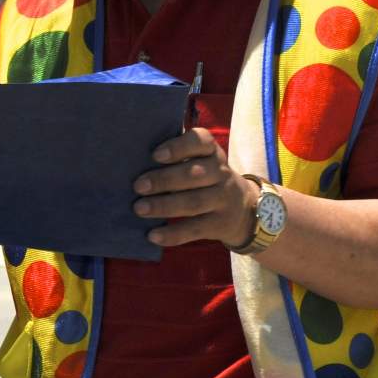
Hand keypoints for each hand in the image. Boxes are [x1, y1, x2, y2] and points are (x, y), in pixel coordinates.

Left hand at [132, 128, 257, 248]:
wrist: (243, 208)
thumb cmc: (206, 177)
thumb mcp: (201, 160)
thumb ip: (177, 155)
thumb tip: (135, 157)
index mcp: (212, 152)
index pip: (201, 141)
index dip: (178, 147)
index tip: (155, 155)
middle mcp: (220, 173)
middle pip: (193, 174)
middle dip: (164, 180)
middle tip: (138, 185)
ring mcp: (222, 199)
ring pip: (193, 202)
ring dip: (164, 206)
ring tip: (139, 208)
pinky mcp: (219, 224)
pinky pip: (195, 229)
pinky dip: (173, 234)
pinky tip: (153, 235)